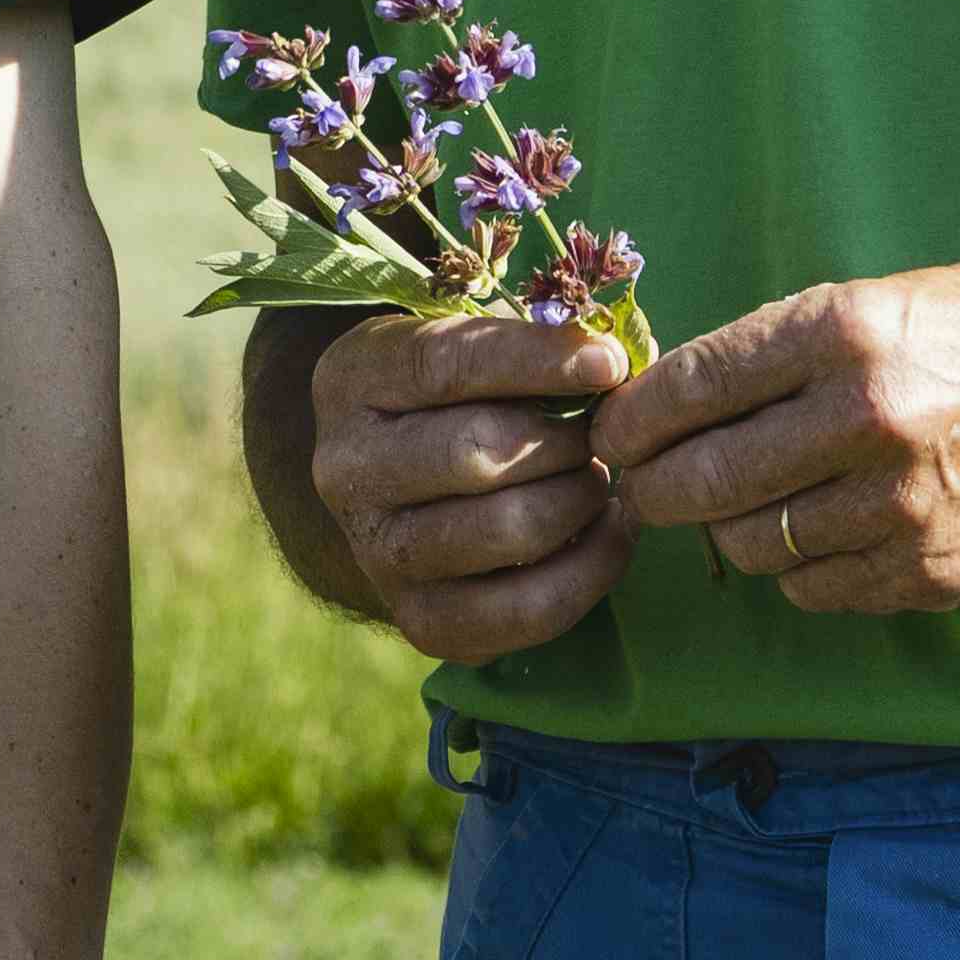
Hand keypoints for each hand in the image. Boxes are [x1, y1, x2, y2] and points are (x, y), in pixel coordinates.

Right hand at [300, 305, 630, 665]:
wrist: (397, 497)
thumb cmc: (452, 399)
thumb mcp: (465, 344)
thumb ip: (528, 338)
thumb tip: (612, 358)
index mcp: (351, 380)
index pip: (444, 364)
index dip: (535, 361)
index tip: (609, 363)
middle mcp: (347, 470)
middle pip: (476, 453)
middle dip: (564, 440)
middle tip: (600, 433)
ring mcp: (377, 554)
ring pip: (508, 529)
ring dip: (580, 499)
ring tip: (598, 479)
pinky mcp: (421, 621)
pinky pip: (528, 608)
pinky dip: (592, 567)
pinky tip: (608, 529)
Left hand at [589, 264, 959, 617]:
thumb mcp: (890, 295)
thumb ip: (786, 344)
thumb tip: (674, 394)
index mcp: (846, 333)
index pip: (689, 388)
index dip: (630, 418)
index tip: (610, 431)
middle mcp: (865, 421)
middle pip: (699, 481)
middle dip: (650, 487)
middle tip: (640, 484)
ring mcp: (898, 509)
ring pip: (748, 545)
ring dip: (727, 529)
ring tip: (738, 503)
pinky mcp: (928, 574)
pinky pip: (811, 590)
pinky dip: (795, 567)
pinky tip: (812, 532)